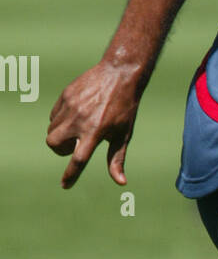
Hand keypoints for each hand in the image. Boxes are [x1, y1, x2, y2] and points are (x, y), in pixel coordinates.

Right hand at [46, 61, 141, 188]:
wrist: (120, 73)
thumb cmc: (125, 107)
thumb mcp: (124, 134)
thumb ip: (117, 159)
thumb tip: (121, 182)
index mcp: (96, 131)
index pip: (78, 159)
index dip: (71, 174)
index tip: (65, 185)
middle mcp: (80, 119)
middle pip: (53, 144)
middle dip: (59, 150)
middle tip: (73, 146)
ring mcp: (70, 106)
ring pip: (51, 129)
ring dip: (60, 135)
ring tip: (77, 129)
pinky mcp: (65, 95)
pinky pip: (53, 115)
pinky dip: (59, 121)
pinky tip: (75, 116)